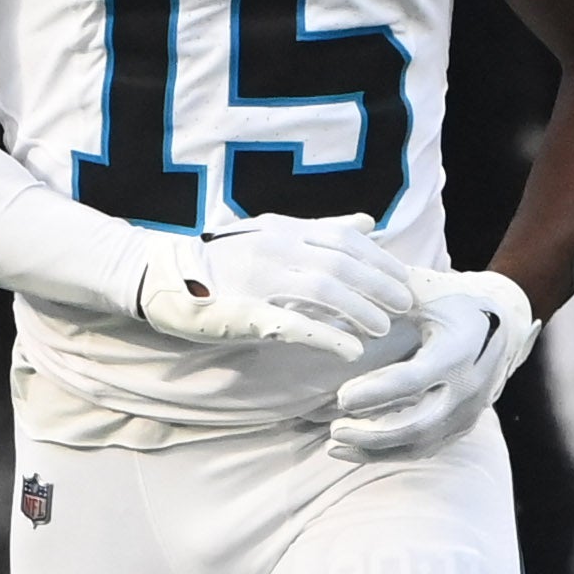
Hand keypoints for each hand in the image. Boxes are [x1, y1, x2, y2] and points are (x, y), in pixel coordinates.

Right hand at [136, 213, 413, 361]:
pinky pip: (293, 324)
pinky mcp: (246, 313)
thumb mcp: (276, 236)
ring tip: (383, 328)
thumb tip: (368, 223)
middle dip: (379, 285)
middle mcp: (276, 248)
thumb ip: (322, 231)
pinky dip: (327, 337)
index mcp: (286, 229)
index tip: (404, 279)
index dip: (379, 260)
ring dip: (360, 310)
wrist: (168, 279)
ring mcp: (260, 279)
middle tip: (405, 305)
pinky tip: (351, 351)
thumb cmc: (229, 262)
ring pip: (324, 289)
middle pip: (342, 264)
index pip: (345, 239)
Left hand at [327, 266, 539, 458]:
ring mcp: (467, 413)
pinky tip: (356, 448)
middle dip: (372, 434)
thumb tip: (344, 299)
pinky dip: (389, 452)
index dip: (376, 392)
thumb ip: (390, 300)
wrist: (505, 326)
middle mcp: (467, 389)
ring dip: (376, 450)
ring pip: (420, 445)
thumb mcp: (428, 292)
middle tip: (334, 430)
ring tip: (336, 444)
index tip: (341, 397)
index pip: (413, 380)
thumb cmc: (455, 304)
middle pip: (417, 425)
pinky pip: (425, 448)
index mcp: (458, 351)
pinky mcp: (462, 427)